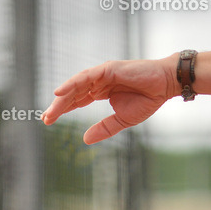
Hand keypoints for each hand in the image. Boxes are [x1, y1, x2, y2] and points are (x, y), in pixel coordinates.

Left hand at [42, 53, 179, 143]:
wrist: (165, 86)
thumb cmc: (148, 100)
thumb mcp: (123, 120)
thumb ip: (104, 128)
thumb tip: (84, 140)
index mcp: (101, 91)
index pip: (77, 100)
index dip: (63, 110)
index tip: (49, 121)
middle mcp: (99, 81)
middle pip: (73, 94)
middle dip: (59, 106)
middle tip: (45, 119)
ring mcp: (102, 74)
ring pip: (77, 86)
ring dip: (63, 99)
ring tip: (51, 111)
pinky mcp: (108, 69)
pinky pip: (86, 77)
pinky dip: (72, 83)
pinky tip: (60, 93)